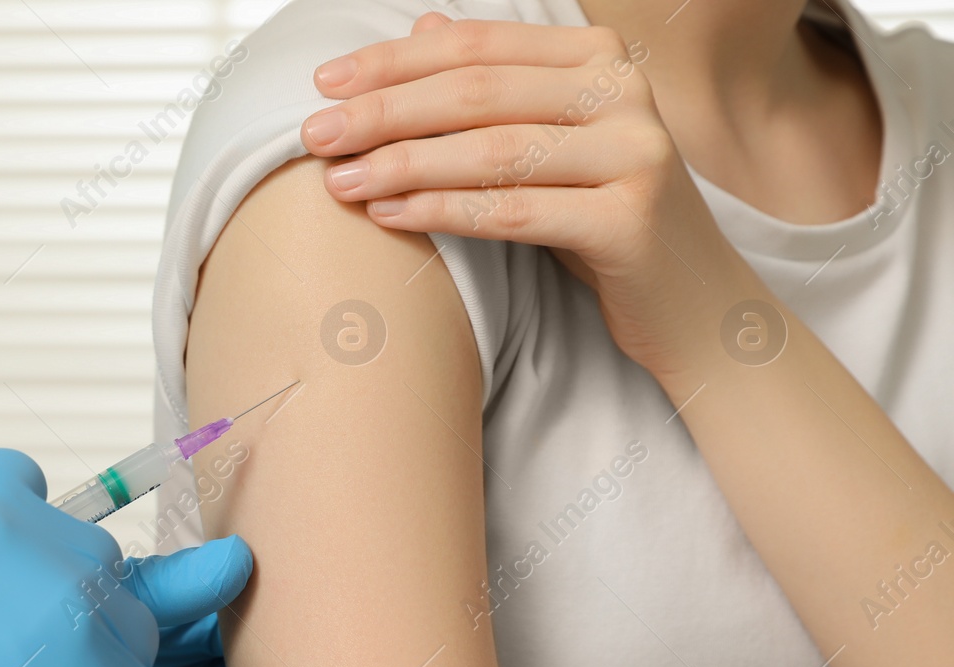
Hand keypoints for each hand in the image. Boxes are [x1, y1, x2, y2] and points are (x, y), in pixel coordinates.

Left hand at [300, 14, 762, 377]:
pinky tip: (388, 214)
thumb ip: (495, 85)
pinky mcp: (630, 218)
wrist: (687, 303)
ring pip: (491, 151)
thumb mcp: (547, 142)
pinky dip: (442, 211)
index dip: (394, 62)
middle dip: (384, 112)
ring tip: (337, 182)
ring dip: (401, 164)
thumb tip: (421, 27)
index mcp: (599, 57)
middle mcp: (625, 92)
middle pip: (478, 93)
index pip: (478, 46)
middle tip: (315, 134)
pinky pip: (513, 211)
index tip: (324, 83)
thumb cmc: (601, 218)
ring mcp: (636, 152)